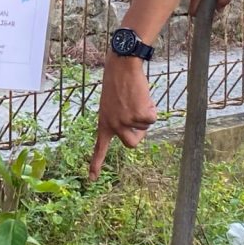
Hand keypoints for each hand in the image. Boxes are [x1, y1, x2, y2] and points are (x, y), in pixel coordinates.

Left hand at [89, 55, 156, 180]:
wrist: (122, 66)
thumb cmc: (118, 82)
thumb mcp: (112, 104)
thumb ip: (120, 119)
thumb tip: (134, 129)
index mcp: (104, 122)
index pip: (99, 147)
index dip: (96, 164)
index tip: (91, 179)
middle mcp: (114, 125)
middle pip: (132, 144)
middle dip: (139, 134)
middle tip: (139, 117)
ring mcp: (126, 121)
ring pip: (145, 127)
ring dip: (145, 113)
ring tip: (135, 97)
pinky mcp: (139, 115)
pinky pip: (152, 117)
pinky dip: (151, 107)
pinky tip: (142, 95)